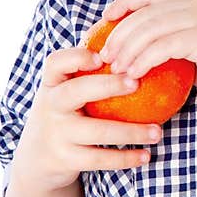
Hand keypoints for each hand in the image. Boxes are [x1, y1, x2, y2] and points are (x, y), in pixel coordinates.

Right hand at [10, 46, 164, 191]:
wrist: (38, 158)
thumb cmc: (65, 113)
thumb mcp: (65, 90)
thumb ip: (87, 70)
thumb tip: (132, 37)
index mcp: (52, 84)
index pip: (56, 62)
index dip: (77, 57)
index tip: (102, 56)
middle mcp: (50, 106)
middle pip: (76, 92)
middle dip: (107, 86)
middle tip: (137, 82)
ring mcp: (57, 134)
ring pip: (96, 131)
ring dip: (131, 131)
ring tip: (158, 131)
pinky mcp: (66, 159)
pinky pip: (99, 159)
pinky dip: (125, 158)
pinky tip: (146, 156)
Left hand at [97, 0, 196, 108]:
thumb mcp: (190, 51)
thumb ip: (166, 44)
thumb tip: (131, 55)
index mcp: (189, 5)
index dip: (123, 3)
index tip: (104, 21)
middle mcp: (193, 7)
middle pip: (142, 14)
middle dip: (118, 34)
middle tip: (104, 56)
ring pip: (149, 29)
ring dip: (127, 50)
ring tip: (115, 69)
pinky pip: (163, 47)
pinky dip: (143, 61)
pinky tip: (134, 75)